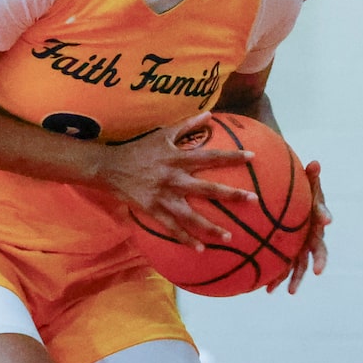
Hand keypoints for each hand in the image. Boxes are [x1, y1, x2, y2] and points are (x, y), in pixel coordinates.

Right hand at [101, 112, 257, 248]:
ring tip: (229, 237)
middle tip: (253, 200)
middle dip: (232, 195)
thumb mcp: (162, 134)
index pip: (210, 157)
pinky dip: (186, 239)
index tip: (252, 157)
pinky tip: (200, 248)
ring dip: (211, 227)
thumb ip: (187, 125)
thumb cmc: (138, 149)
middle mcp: (174, 178)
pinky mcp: (153, 210)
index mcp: (178, 159)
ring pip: (192, 215)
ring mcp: (164, 197)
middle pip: (208, 189)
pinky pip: (172, 227)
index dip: (231, 156)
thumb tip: (209, 114)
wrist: (109, 167)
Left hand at [271, 159, 330, 294]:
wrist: (294, 202)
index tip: (326, 219)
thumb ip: (310, 175)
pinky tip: (266, 290)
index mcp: (316, 216)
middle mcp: (312, 234)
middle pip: (318, 249)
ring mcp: (301, 246)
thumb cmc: (300, 189)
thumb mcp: (305, 181)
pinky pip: (283, 267)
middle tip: (318, 271)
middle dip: (318, 261)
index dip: (325, 215)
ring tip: (290, 292)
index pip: (323, 214)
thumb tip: (315, 163)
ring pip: (301, 264)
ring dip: (296, 278)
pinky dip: (276, 278)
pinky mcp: (289, 253)